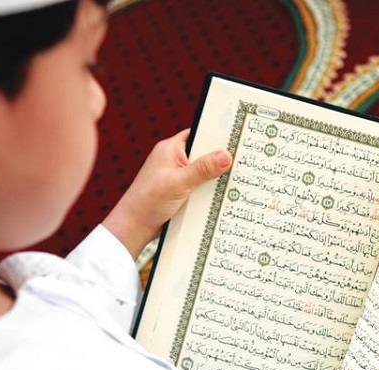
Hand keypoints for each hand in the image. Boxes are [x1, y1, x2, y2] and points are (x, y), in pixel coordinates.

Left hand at [102, 129, 231, 258]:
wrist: (134, 228)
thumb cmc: (148, 201)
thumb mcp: (179, 183)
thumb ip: (203, 169)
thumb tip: (226, 155)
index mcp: (170, 148)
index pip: (199, 134)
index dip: (217, 135)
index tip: (238, 138)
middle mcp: (174, 159)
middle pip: (204, 154)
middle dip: (220, 160)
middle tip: (244, 161)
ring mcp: (177, 176)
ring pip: (204, 173)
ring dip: (216, 178)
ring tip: (238, 179)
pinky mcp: (180, 191)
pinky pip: (200, 186)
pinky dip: (209, 191)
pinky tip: (223, 196)